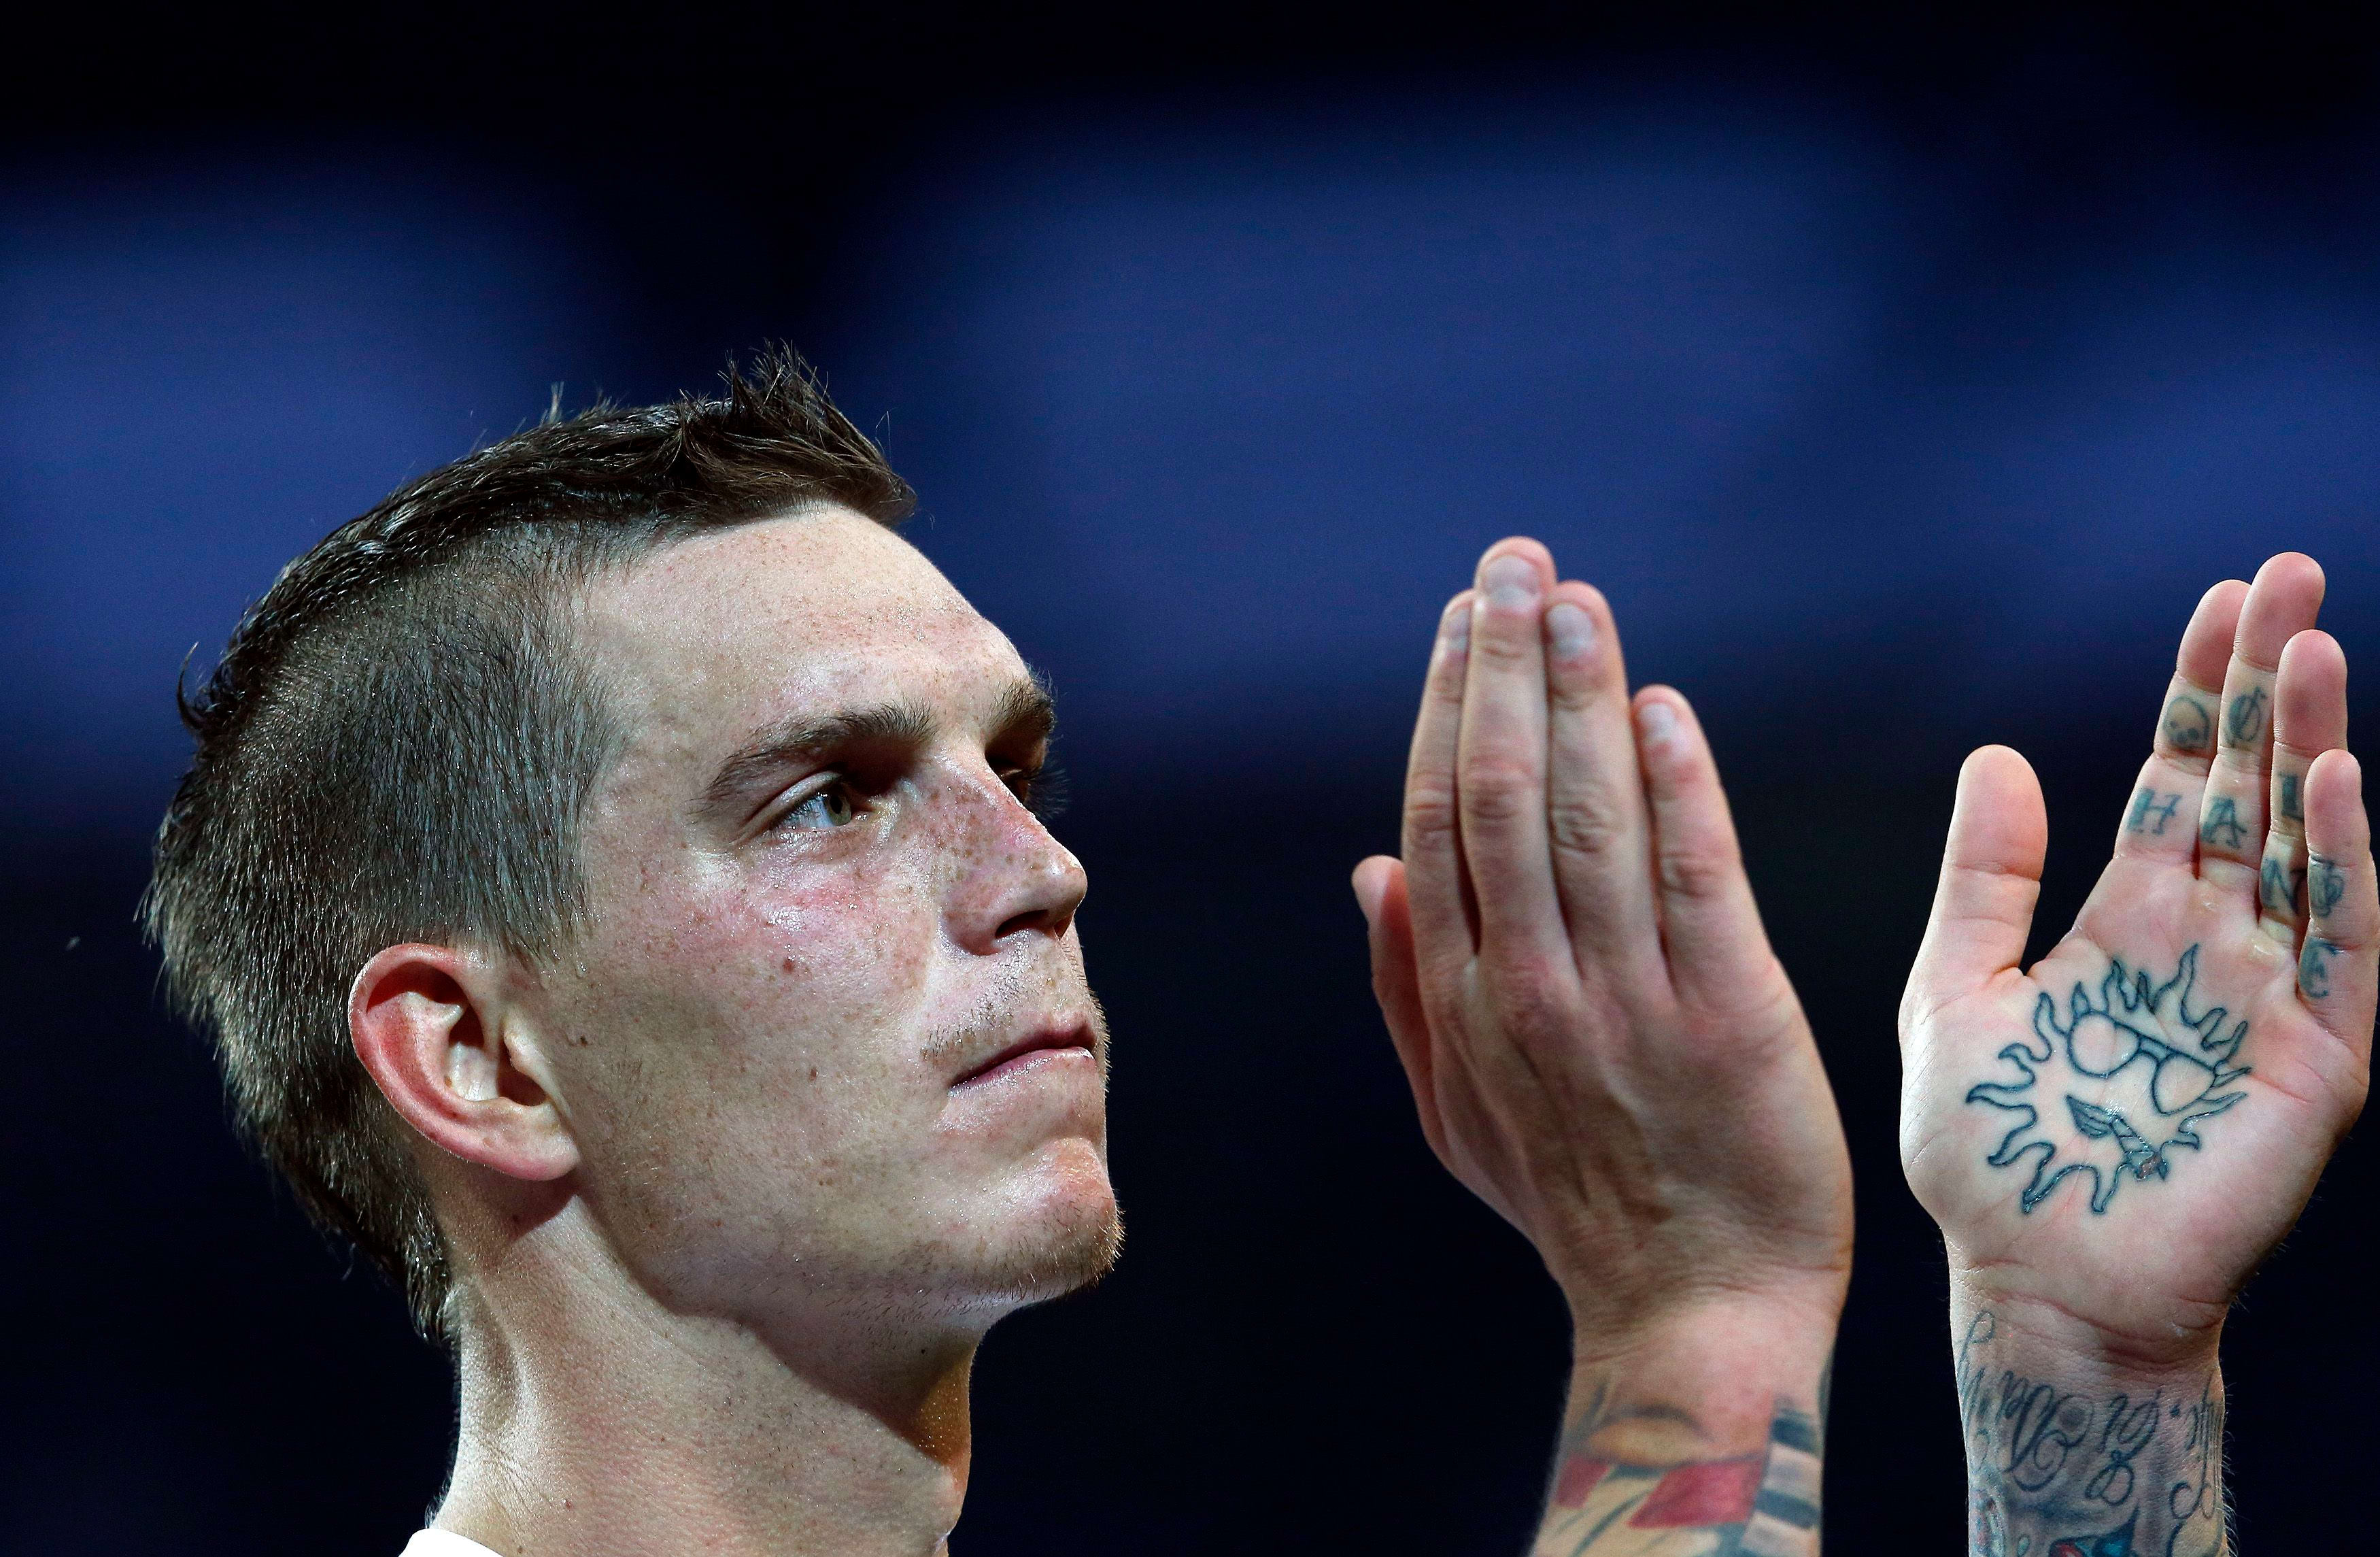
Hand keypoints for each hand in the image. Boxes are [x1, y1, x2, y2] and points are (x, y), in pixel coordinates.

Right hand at [1353, 538, 1852, 1358]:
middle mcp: (1531, 990)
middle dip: (1505, 665)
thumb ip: (1404, 989)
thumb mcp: (1455, 1115)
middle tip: (1516, 562)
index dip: (1449, 707)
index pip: (1441, 820)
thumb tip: (1364, 868)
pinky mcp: (1730, 1019)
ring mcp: (1628, 1003)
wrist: (1695, 1317)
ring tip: (1578, 599)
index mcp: (1465, 1002)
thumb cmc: (1578, 1208)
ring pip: (1587, 818)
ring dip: (1579, 695)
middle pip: (1503, 795)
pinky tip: (1661, 707)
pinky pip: (1695, 882)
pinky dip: (1676, 789)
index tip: (1463, 618)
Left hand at [1901, 553, 2374, 1369]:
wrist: (2032, 1284)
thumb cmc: (1988, 1153)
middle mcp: (2209, 945)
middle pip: (2250, 791)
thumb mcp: (1955, 988)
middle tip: (2287, 576)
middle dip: (2268, 686)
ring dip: (2312, 749)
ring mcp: (2268, 999)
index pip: (2177, 781)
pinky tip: (2335, 782)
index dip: (2199, 693)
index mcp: (2128, 922)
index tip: (2220, 599)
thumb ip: (1983, 879)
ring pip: (2303, 848)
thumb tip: (1997, 753)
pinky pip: (2339, 949)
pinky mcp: (2312, 1063)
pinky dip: (2343, 866)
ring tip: (2309, 648)